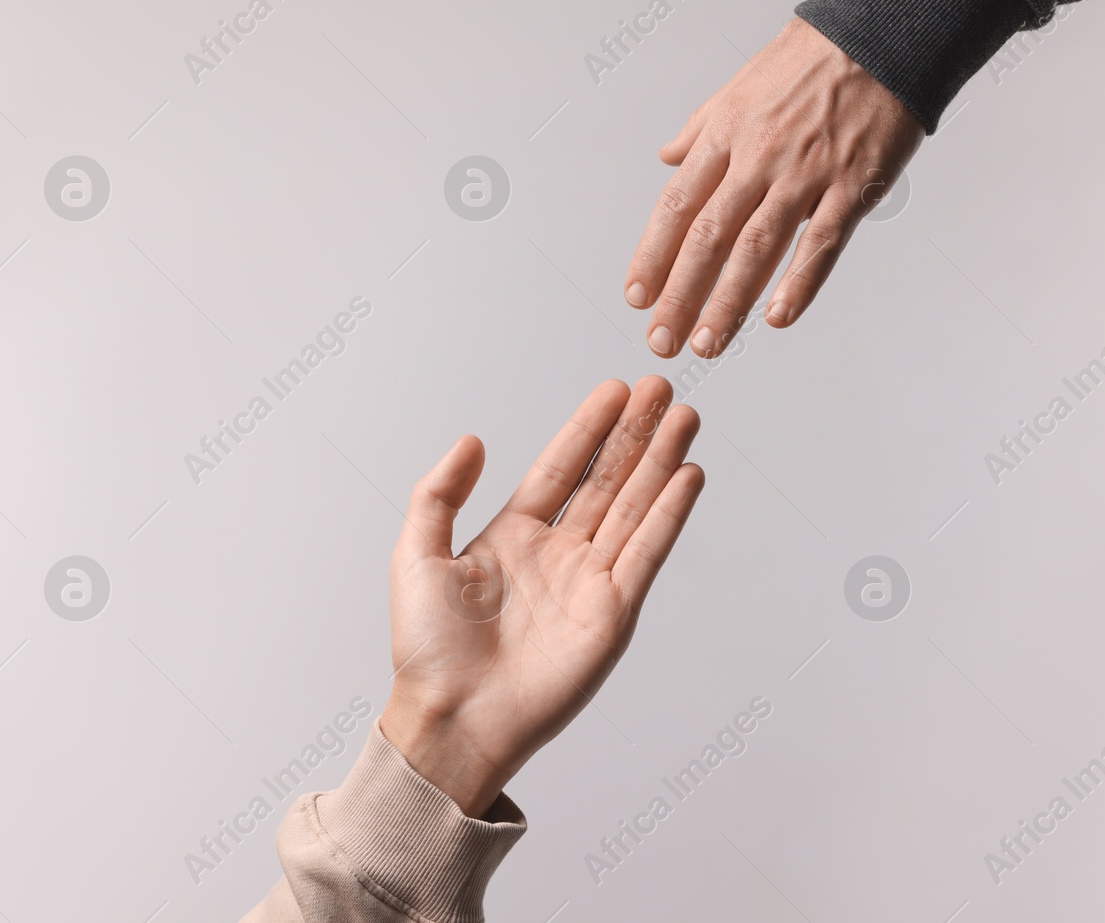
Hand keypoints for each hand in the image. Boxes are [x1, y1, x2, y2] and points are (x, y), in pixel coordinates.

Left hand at [379, 377, 703, 815]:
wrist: (451, 717)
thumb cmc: (427, 649)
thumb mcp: (416, 556)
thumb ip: (440, 494)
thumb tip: (471, 440)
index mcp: (512, 537)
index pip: (561, 468)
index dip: (589, 428)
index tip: (616, 389)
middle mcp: (558, 554)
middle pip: (607, 480)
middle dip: (635, 433)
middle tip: (662, 388)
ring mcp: (589, 582)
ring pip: (634, 507)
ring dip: (661, 462)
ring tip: (684, 419)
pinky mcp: (613, 614)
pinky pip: (647, 553)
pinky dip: (669, 515)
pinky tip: (687, 477)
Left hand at [624, 17, 924, 357]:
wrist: (879, 37)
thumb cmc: (809, 62)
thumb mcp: (738, 87)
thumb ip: (700, 130)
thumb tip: (669, 159)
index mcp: (726, 135)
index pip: (677, 207)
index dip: (653, 256)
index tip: (638, 296)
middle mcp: (758, 158)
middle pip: (708, 238)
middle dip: (680, 294)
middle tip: (661, 339)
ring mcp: (805, 175)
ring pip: (757, 249)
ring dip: (728, 302)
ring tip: (708, 342)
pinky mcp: (852, 187)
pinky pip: (821, 243)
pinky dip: (799, 283)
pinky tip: (778, 317)